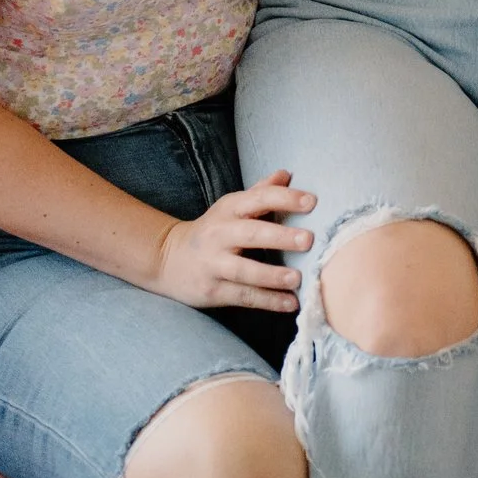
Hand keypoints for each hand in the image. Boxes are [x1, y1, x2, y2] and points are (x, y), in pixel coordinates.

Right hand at [152, 175, 313, 313]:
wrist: (166, 260)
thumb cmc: (212, 231)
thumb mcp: (231, 207)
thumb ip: (260, 192)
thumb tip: (286, 173)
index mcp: (229, 209)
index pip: (258, 199)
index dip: (285, 198)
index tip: (311, 202)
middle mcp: (220, 234)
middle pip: (251, 234)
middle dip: (280, 237)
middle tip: (308, 240)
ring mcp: (214, 264)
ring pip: (244, 270)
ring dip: (272, 276)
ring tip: (297, 279)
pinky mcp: (212, 290)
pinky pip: (243, 296)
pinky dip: (267, 301)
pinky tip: (290, 303)